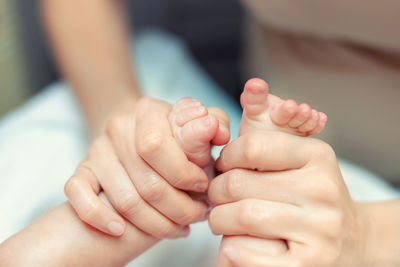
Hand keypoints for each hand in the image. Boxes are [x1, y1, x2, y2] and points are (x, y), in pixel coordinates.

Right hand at [65, 97, 210, 237]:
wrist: (134, 130)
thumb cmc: (172, 133)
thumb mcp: (197, 123)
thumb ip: (213, 123)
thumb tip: (213, 129)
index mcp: (147, 112)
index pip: (158, 146)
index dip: (184, 173)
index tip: (202, 186)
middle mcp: (118, 129)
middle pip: (146, 182)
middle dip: (179, 207)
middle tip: (198, 215)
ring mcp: (97, 151)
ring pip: (124, 200)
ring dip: (156, 223)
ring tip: (181, 227)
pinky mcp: (82, 171)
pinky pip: (78, 196)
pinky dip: (99, 217)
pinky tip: (121, 231)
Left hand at [208, 131, 368, 265]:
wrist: (352, 239)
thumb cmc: (310, 196)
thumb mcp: (299, 161)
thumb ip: (265, 144)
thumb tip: (220, 135)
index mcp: (318, 156)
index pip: (252, 146)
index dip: (227, 157)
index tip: (223, 167)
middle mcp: (322, 190)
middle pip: (238, 183)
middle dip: (216, 190)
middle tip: (217, 196)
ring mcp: (319, 230)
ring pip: (240, 215)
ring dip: (219, 219)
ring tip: (223, 219)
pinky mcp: (307, 264)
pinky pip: (246, 253)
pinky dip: (231, 249)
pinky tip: (235, 243)